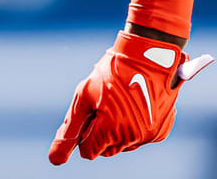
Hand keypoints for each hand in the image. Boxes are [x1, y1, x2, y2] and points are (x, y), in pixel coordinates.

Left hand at [48, 31, 213, 163]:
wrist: (149, 55)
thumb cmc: (111, 73)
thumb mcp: (83, 98)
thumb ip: (69, 131)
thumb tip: (54, 160)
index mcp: (111, 131)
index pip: (88, 151)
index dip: (85, 131)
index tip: (90, 110)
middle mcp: (133, 139)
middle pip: (105, 149)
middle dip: (100, 132)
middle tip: (104, 104)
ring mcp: (150, 136)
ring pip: (122, 145)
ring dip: (116, 130)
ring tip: (119, 103)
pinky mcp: (161, 131)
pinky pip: (139, 138)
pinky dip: (133, 127)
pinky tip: (134, 106)